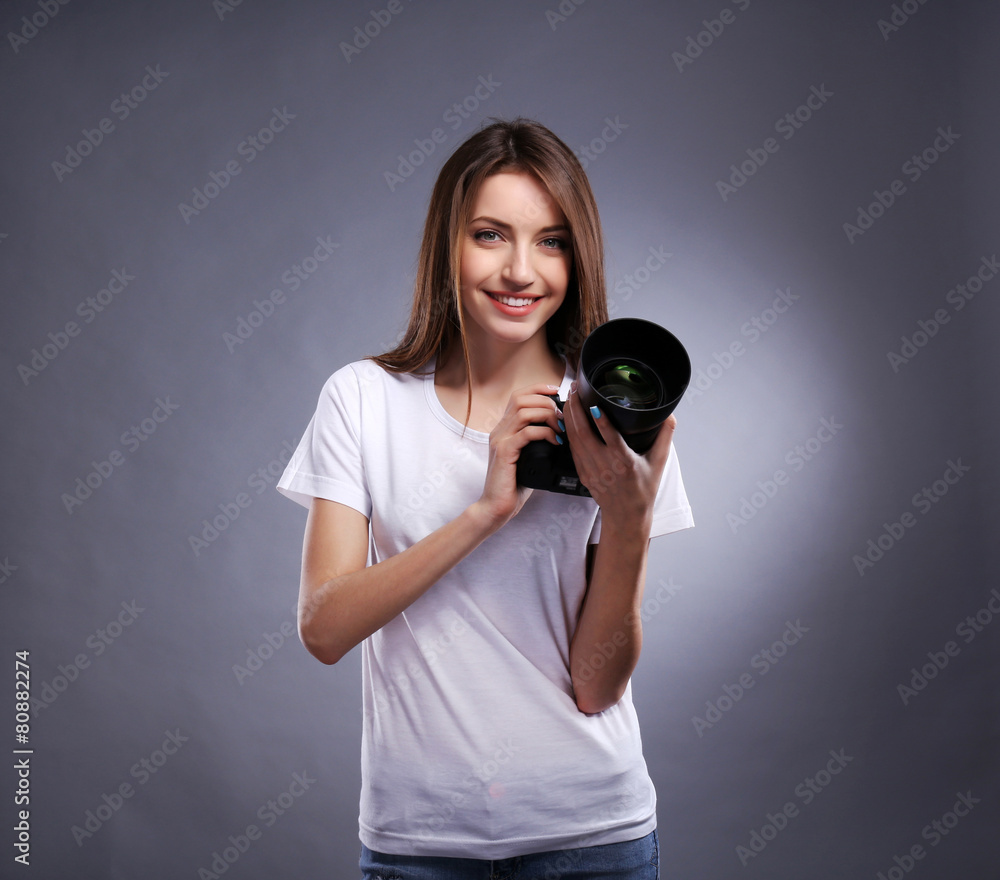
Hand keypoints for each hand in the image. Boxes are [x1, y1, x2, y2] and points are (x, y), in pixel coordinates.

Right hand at [475, 383, 563, 527]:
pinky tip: (555, 442)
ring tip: (560, 429)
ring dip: (547, 415)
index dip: (538, 389)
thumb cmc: (514, 485)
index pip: (518, 396)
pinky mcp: (504, 452)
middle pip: (521, 399)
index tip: (557, 391)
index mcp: (504, 429)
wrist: (496, 507)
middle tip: (562, 417)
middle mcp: (499, 431)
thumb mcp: (528, 458)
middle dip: (546, 402)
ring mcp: (500, 440)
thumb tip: (561, 430)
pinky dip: (544, 433)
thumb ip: (536, 442)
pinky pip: (526, 433)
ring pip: (524, 412)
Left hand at [562, 382, 674, 528]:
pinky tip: (567, 418)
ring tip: (570, 397)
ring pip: (575, 440)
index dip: (601, 420)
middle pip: (585, 434)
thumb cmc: (643, 488)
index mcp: (625, 462)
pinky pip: (572, 449)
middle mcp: (605, 466)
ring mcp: (591, 470)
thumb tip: (670, 415)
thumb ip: (665, 437)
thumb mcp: (659, 462)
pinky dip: (568, 431)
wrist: (626, 515)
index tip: (593, 403)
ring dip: (570, 417)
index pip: (610, 438)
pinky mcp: (583, 473)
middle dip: (577, 409)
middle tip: (575, 389)